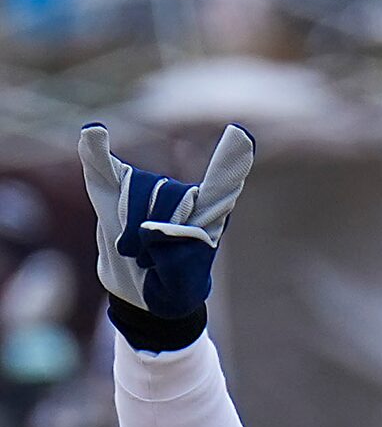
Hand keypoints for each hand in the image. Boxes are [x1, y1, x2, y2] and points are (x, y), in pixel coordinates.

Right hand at [79, 122, 254, 318]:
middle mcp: (181, 197)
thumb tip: (154, 229)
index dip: (231, 161)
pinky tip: (94, 132)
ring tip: (133, 252)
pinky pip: (102, 166)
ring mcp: (146, 191)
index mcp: (208, 218)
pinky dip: (96, 151)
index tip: (243, 135)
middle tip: (149, 261)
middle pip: (169, 192)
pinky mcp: (114, 191)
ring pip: (138, 187)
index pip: (222, 186)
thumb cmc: (171, 290)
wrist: (142, 294)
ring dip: (130, 225)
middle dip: (154, 230)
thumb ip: (178, 258)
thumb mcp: (182, 287)